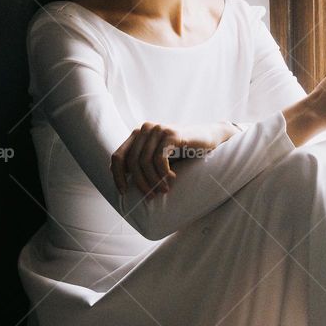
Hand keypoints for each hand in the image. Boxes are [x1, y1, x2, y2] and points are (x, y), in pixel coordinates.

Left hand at [110, 122, 239, 198]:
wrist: (208, 137)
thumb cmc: (183, 150)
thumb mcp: (159, 155)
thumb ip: (142, 161)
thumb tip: (122, 179)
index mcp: (138, 134)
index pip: (117, 156)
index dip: (117, 176)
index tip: (123, 192)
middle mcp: (144, 128)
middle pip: (131, 162)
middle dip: (140, 183)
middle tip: (151, 196)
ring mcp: (157, 129)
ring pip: (144, 162)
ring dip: (153, 181)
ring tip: (163, 190)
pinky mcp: (170, 134)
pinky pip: (159, 159)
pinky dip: (163, 173)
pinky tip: (172, 178)